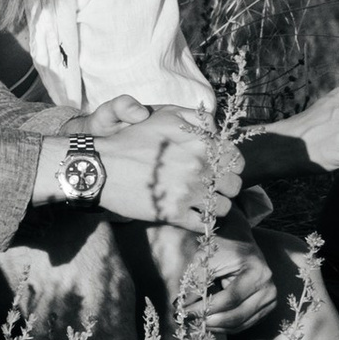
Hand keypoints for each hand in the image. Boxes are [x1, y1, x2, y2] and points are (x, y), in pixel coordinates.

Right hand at [52, 102, 234, 236]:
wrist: (102, 166)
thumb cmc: (133, 139)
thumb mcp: (165, 116)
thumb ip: (197, 120)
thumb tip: (218, 128)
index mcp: (200, 142)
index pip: (236, 159)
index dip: (230, 167)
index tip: (219, 171)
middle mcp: (198, 165)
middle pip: (234, 185)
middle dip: (225, 187)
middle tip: (212, 188)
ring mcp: (187, 190)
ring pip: (223, 207)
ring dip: (215, 206)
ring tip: (202, 203)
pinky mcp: (174, 212)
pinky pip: (204, 223)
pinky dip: (202, 221)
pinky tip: (193, 215)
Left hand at [191, 236, 281, 334]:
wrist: (240, 243)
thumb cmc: (222, 248)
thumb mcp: (206, 259)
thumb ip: (195, 283)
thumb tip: (181, 308)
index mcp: (258, 273)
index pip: (229, 299)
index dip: (204, 308)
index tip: (182, 310)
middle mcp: (269, 289)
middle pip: (235, 316)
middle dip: (208, 320)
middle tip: (186, 319)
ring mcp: (270, 301)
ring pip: (238, 325)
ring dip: (214, 327)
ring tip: (195, 321)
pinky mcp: (265, 310)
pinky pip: (242, 325)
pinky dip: (223, 327)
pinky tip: (208, 322)